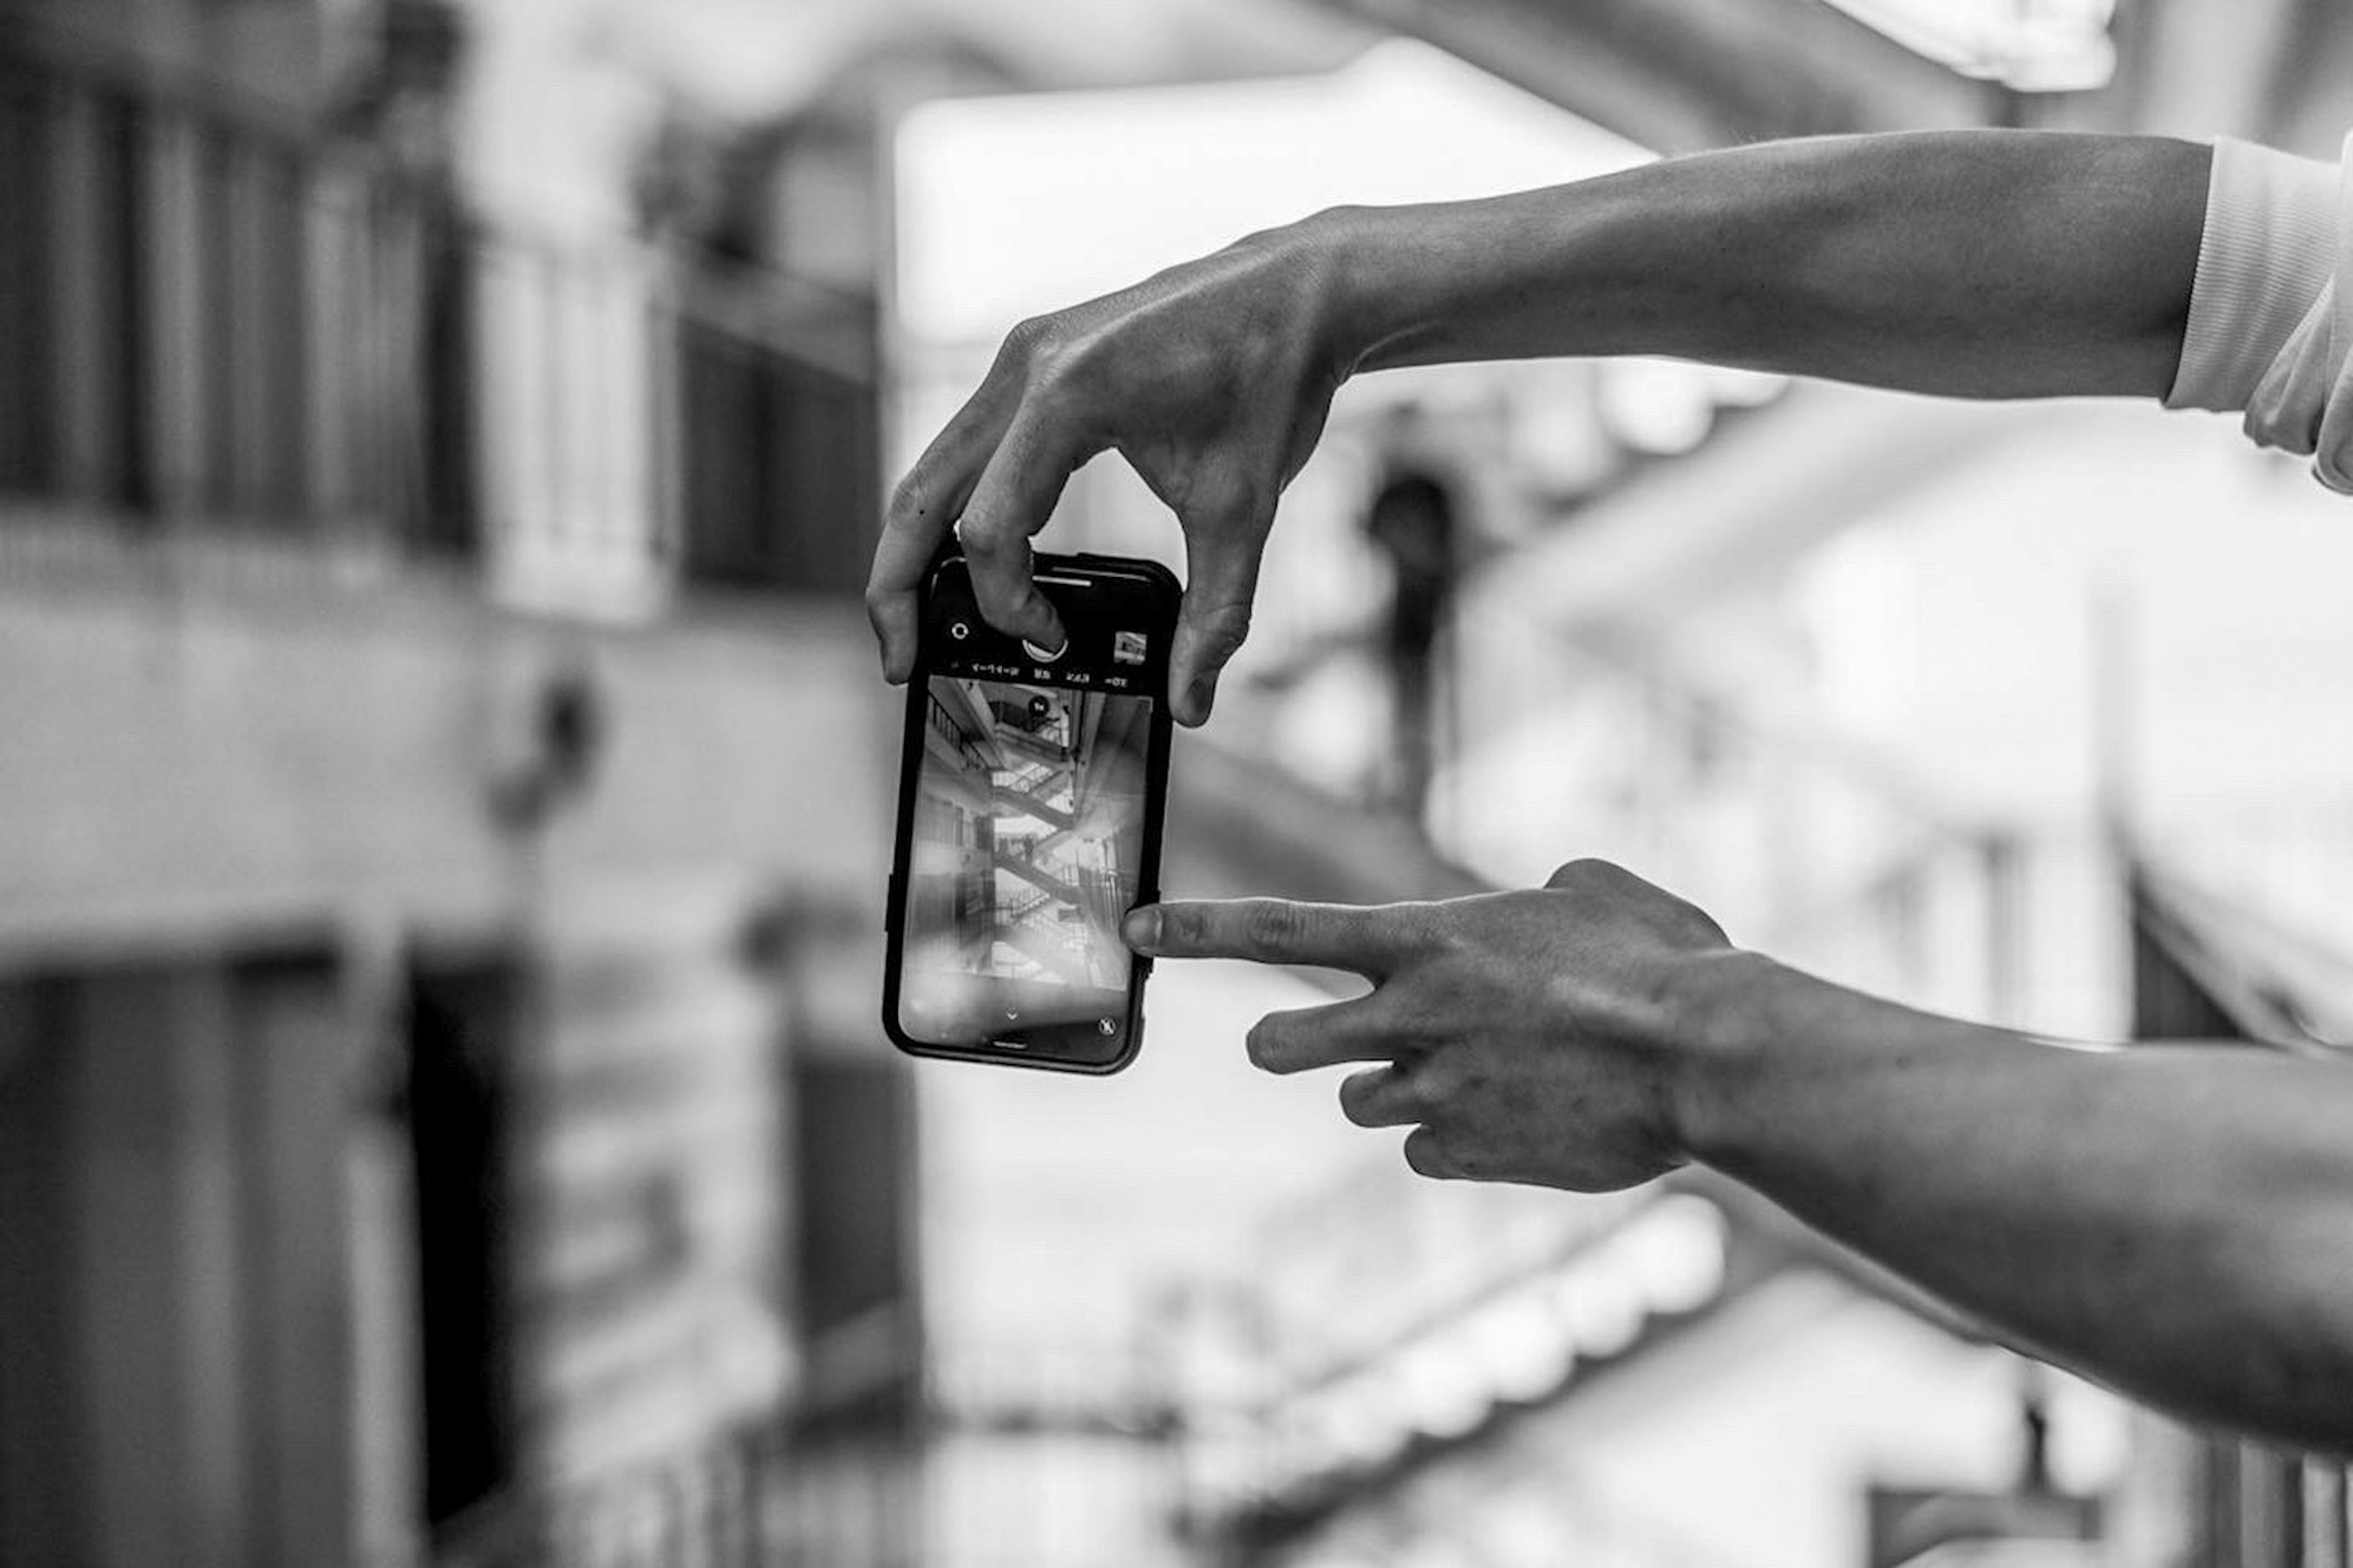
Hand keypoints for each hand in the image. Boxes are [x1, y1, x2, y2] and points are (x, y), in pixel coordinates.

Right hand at [867, 215, 1355, 725]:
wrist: (1296, 291)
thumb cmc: (1271, 379)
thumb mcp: (1243, 510)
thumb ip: (1214, 614)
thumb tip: (1191, 704)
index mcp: (1067, 394)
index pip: (992, 526)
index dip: (1009, 604)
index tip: (1052, 641)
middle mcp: (1024, 366)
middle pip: (920, 493)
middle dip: (899, 585)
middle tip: (899, 660)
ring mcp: (1018, 357)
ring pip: (932, 466)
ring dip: (918, 544)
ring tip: (918, 617)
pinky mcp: (1031, 360)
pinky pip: (969, 444)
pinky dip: (958, 504)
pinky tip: (972, 555)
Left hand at [1124, 859, 1746, 1189]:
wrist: (1708, 1059)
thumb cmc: (1664, 960)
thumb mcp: (1589, 891)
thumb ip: (1527, 900)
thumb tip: (1534, 911)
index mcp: (1426, 938)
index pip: (1279, 930)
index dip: (1197, 928)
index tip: (1137, 926)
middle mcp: (1411, 1016)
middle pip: (1282, 1045)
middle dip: (1283, 1045)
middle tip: (1309, 1041)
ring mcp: (1434, 1093)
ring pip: (1359, 1102)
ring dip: (1395, 1087)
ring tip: (1480, 1069)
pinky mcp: (1467, 1156)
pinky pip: (1422, 1151)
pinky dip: (1453, 1137)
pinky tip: (1517, 1114)